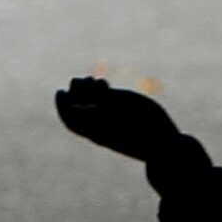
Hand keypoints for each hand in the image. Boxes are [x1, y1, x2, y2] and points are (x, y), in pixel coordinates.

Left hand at [55, 76, 182, 161]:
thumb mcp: (114, 121)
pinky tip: (103, 82)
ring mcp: (111, 114)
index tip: (60, 92)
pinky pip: (106, 98)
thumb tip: (72, 109)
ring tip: (89, 79)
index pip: (71, 120)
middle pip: (78, 106)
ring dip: (86, 87)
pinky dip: (100, 88)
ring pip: (92, 100)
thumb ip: (92, 114)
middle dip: (74, 92)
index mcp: (95, 132)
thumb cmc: (138, 134)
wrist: (162, 142)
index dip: (62, 106)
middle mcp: (100, 123)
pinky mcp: (122, 107)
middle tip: (77, 80)